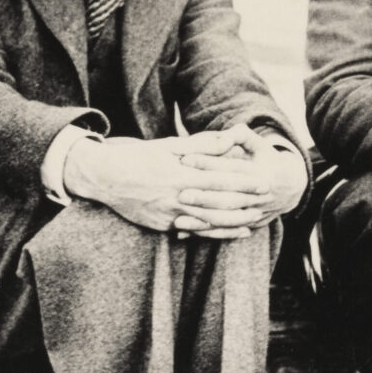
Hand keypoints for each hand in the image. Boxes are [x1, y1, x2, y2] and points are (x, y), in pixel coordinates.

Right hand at [62, 130, 272, 238]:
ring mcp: (170, 215)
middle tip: (266, 202)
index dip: (245, 182)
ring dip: (235, 223)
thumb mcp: (169, 146)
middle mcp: (177, 198)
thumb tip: (229, 138)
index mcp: (180, 175)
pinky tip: (233, 233)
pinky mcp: (163, 226)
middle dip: (245, 204)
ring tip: (255, 220)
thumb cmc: (138, 158)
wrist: (105, 179)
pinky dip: (216, 234)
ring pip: (210, 223)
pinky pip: (195, 232)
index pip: (220, 180)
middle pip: (219, 204)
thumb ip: (202, 145)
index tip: (264, 181)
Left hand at [175, 124, 306, 236]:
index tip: (184, 159)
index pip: (231, 168)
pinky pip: (226, 232)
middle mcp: (259, 195)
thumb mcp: (257, 143)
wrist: (289, 186)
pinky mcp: (249, 225)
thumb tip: (224, 136)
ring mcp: (255, 213)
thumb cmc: (265, 158)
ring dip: (202, 221)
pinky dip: (204, 234)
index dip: (208, 163)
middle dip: (204, 197)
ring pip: (227, 219)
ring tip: (177, 220)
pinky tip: (184, 233)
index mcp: (260, 172)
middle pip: (229, 198)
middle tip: (180, 194)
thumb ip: (240, 135)